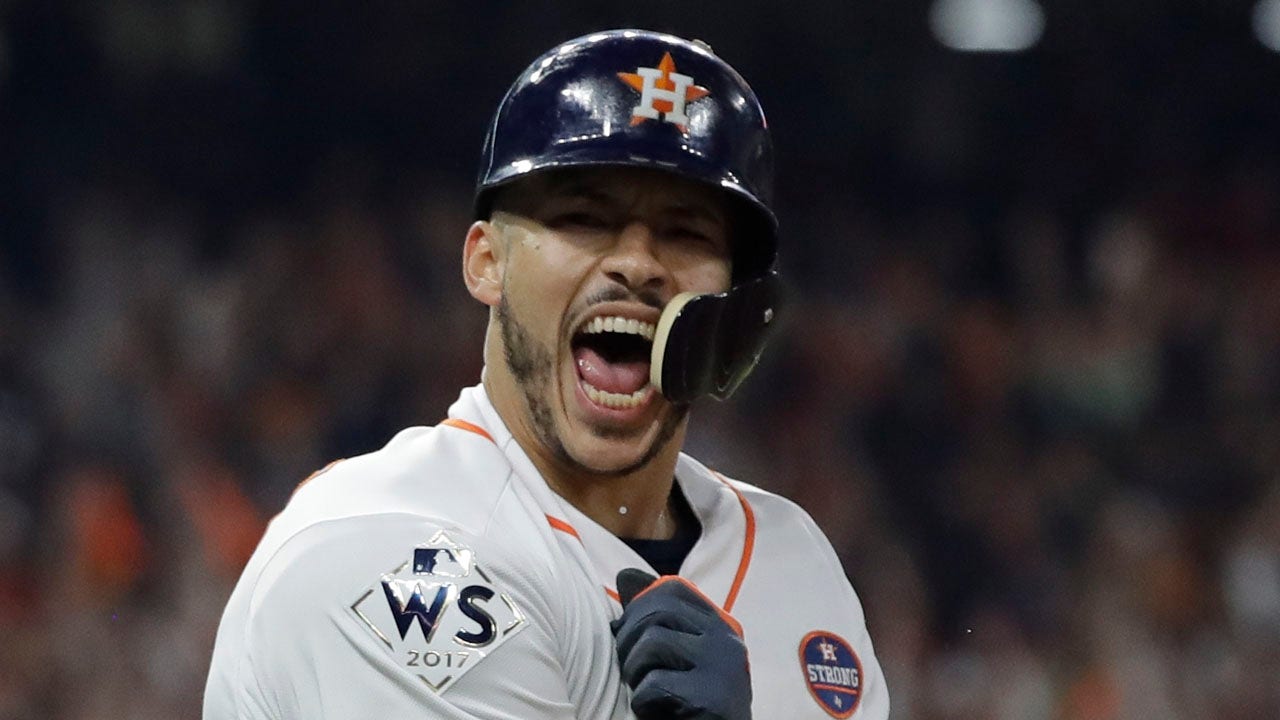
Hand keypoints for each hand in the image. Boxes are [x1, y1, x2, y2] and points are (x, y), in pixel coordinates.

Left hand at [611, 569, 751, 719]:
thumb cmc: (686, 705)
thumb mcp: (674, 656)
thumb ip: (654, 618)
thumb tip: (625, 576)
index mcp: (719, 627)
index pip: (672, 588)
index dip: (640, 609)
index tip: (634, 637)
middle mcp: (727, 641)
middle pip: (658, 611)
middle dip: (629, 640)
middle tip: (633, 671)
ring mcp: (723, 669)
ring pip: (654, 642)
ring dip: (635, 672)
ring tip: (646, 692)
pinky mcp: (713, 700)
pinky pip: (655, 686)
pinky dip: (644, 703)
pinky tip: (657, 713)